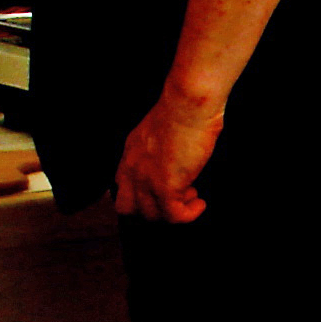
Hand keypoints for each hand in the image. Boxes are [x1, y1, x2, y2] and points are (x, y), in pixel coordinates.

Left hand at [113, 90, 225, 222]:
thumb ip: (157, 153)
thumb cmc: (181, 111)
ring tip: (192, 197)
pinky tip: (200, 204)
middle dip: (153, 211)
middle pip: (129, 208)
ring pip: (152, 215)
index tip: (159, 196)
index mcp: (130, 154)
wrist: (187, 106)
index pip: (120, 188)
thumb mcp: (158, 134)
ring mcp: (146, 180)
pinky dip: (189, 214)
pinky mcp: (165, 187)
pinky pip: (174, 216)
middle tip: (174, 202)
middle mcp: (133, 169)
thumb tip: (172, 167)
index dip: (140, 198)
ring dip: (174, 211)